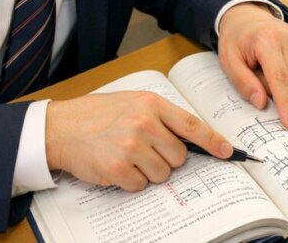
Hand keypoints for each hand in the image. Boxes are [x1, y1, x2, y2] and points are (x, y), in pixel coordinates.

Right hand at [45, 91, 232, 190]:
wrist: (61, 127)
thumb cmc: (98, 115)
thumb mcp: (133, 102)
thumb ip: (162, 116)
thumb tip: (191, 138)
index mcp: (152, 104)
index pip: (191, 125)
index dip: (212, 141)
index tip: (226, 151)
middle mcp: (144, 123)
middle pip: (179, 156)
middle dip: (167, 158)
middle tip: (146, 150)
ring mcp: (131, 146)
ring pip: (162, 173)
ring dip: (149, 171)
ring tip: (129, 156)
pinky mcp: (118, 168)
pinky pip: (141, 185)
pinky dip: (131, 181)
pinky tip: (117, 166)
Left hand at [217, 2, 287, 129]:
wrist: (248, 18)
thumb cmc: (237, 41)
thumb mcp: (229, 62)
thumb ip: (243, 83)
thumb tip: (261, 104)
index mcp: (266, 40)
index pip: (279, 78)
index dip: (285, 104)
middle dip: (272, 90)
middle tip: (257, 74)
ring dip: (282, 85)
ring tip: (268, 68)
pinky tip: (281, 66)